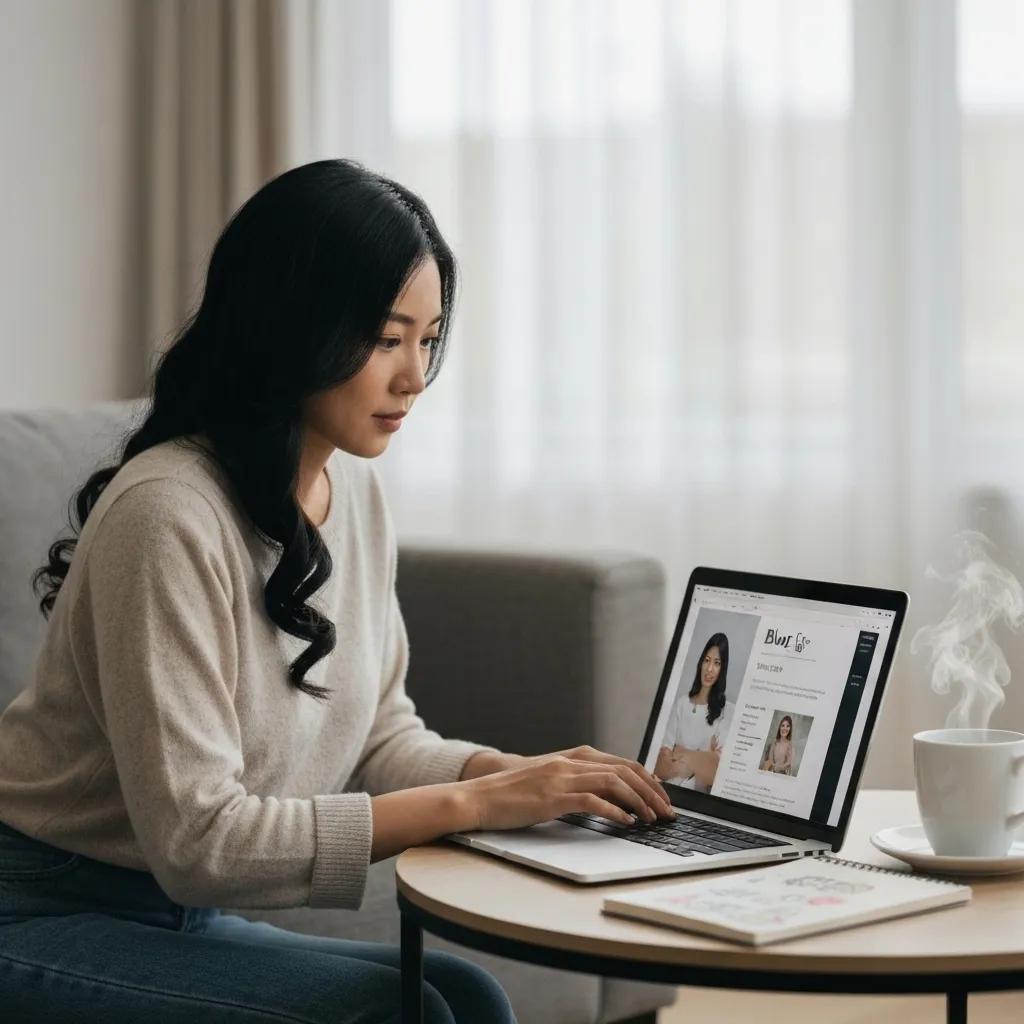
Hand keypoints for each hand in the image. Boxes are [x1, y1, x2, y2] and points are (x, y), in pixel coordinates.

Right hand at [460, 745, 674, 831]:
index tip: (662, 796)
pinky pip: (592, 801)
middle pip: (624, 770)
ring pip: (614, 782)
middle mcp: (570, 763)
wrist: (479, 796)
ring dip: (639, 802)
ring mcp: (561, 778)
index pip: (621, 762)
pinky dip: (615, 812)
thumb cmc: (513, 794)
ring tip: (652, 820)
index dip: (647, 779)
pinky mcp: (552, 798)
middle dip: (651, 791)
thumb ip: (575, 783)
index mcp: (572, 757)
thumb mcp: (549, 781)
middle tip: (667, 811)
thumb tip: (608, 799)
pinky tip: (626, 823)